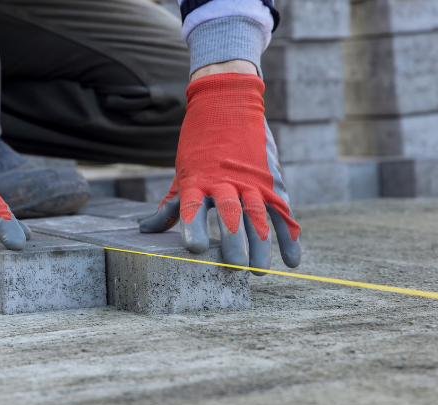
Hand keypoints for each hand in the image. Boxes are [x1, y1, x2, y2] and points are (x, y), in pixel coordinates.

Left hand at [140, 72, 300, 273]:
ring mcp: (251, 180)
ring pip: (258, 215)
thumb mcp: (182, 172)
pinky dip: (290, 236)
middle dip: (234, 242)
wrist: (227, 102)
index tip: (194, 249)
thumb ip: (170, 206)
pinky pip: (283, 211)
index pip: (194, 207)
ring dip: (260, 244)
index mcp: (198, 179)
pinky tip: (291, 260)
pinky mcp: (271, 181)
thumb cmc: (198, 144)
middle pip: (231, 214)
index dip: (193, 228)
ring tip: (258, 270)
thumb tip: (146, 230)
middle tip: (234, 267)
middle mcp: (226, 180)